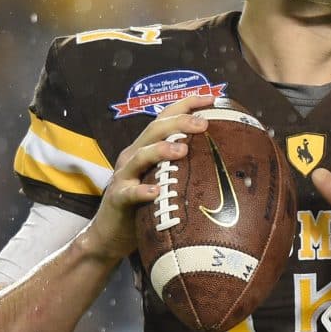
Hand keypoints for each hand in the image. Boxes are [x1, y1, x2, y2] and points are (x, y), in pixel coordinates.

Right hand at [81, 94, 214, 260]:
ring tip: (182, 150)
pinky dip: (142, 191)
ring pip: (140, 156)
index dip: (187, 104)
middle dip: (179, 122)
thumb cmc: (144, 206)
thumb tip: (221, 157)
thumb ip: (182, 166)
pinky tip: (156, 192)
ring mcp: (124, 177)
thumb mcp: (164, 180)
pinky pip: (129, 193)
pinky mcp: (118, 199)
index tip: (212, 96)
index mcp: (146, 148)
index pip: (166, 118)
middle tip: (203, 123)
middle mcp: (133, 156)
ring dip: (161, 150)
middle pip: (154, 130)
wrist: (109, 235)